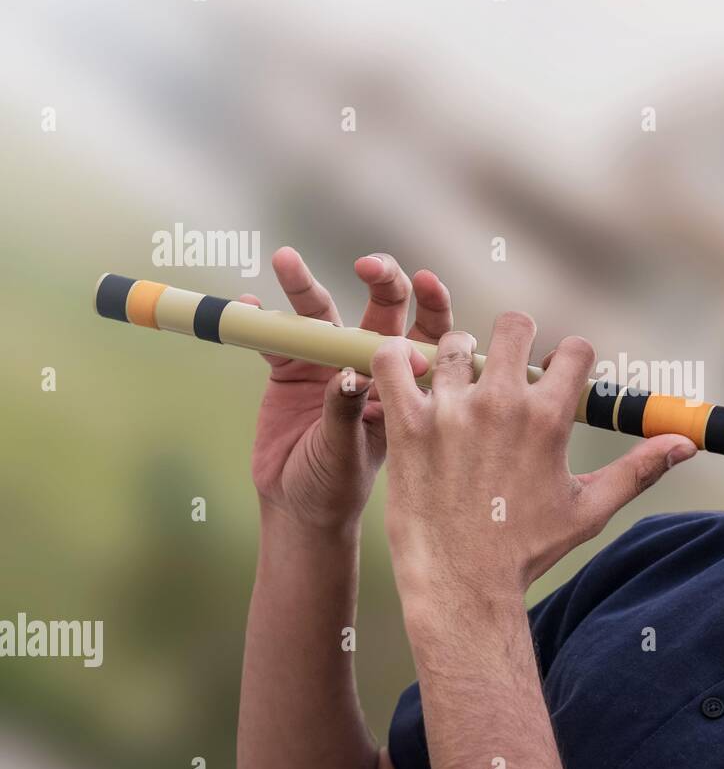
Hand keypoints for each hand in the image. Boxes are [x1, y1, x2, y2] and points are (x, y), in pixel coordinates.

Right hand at [246, 247, 448, 529]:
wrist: (299, 507)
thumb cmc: (341, 486)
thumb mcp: (350, 451)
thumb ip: (349, 410)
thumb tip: (350, 373)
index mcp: (406, 382)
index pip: (428, 331)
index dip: (431, 302)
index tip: (425, 281)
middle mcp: (372, 362)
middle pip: (383, 306)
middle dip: (382, 279)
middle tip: (368, 266)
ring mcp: (329, 362)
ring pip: (324, 313)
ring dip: (305, 286)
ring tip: (286, 261)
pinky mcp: (289, 369)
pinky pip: (276, 336)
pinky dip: (261, 320)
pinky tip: (248, 307)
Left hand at [369, 313, 696, 610]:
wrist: (462, 587)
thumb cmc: (527, 550)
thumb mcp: (590, 508)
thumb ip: (640, 468)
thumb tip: (687, 444)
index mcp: (549, 418)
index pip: (573, 348)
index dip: (569, 359)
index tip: (555, 380)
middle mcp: (502, 403)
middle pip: (514, 325)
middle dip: (515, 340)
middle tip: (504, 371)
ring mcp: (450, 410)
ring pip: (453, 342)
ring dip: (456, 359)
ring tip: (455, 390)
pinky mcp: (407, 423)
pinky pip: (390, 361)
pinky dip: (394, 360)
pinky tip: (407, 380)